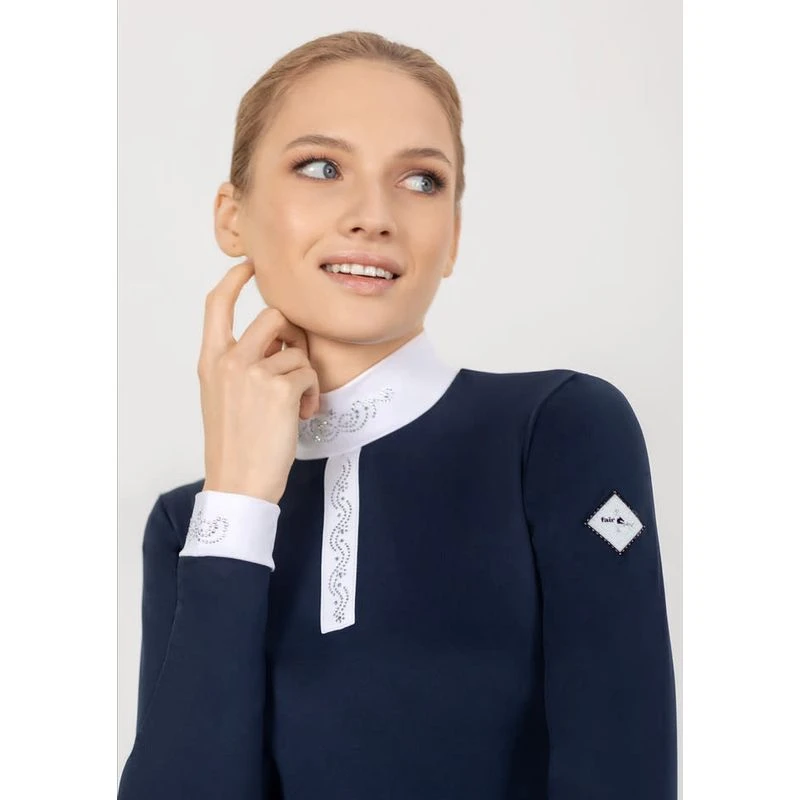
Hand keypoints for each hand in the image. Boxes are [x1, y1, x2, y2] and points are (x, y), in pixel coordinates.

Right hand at [197, 259, 320, 503]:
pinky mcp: (279, 388)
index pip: (217, 304)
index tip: (250, 266)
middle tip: (296, 366)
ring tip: (298, 405)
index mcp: (210, 361)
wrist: (238, 482)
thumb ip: (241, 364)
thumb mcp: (223, 397)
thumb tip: (275, 343)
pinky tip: (303, 415)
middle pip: (273, 316)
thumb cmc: (235, 444)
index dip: (234, 279)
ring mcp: (253, 372)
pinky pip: (309, 373)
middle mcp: (228, 360)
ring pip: (297, 349)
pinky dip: (312, 393)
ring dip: (305, 375)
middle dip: (294, 337)